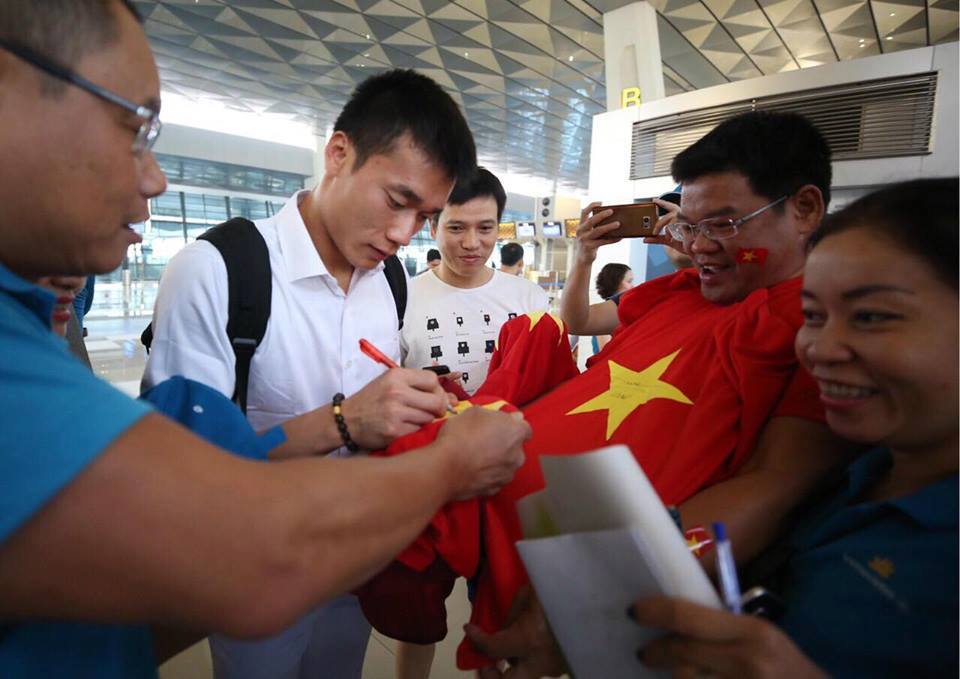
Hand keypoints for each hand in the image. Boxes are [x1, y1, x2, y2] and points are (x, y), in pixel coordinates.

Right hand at [342, 368, 448, 448]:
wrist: (346, 420)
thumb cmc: (372, 401)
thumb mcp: (390, 383)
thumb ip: (419, 386)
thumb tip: (452, 399)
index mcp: (396, 376)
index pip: (433, 380)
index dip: (437, 390)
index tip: (433, 397)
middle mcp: (396, 392)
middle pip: (437, 400)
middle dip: (438, 408)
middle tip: (430, 412)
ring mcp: (395, 412)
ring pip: (429, 418)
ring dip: (425, 421)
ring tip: (411, 420)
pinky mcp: (394, 431)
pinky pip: (419, 432)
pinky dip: (416, 432)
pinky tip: (405, 429)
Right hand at [438, 407, 529, 499]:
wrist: (445, 467)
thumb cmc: (459, 436)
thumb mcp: (475, 412)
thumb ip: (497, 414)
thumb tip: (506, 417)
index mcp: (516, 433)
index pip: (524, 428)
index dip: (511, 426)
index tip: (500, 426)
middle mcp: (518, 455)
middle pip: (516, 447)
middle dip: (504, 444)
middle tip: (484, 439)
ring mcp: (507, 475)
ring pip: (506, 464)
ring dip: (496, 460)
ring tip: (476, 456)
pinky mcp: (495, 489)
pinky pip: (495, 479)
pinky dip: (487, 474)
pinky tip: (473, 469)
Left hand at [466, 587, 567, 678]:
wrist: (604, 599)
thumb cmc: (563, 588)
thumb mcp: (532, 592)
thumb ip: (513, 613)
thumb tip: (503, 627)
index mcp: (529, 640)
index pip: (492, 649)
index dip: (477, 639)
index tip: (470, 629)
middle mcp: (540, 662)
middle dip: (490, 676)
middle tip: (484, 663)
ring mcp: (556, 667)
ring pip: (526, 674)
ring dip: (513, 665)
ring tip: (508, 648)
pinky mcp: (567, 664)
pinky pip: (541, 665)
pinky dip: (531, 658)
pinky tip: (533, 642)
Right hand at [574, 201, 621, 264]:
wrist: (582, 259)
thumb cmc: (588, 244)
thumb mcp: (589, 234)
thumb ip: (596, 227)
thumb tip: (613, 220)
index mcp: (580, 226)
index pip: (584, 213)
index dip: (591, 206)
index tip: (600, 202)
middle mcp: (580, 231)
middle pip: (591, 221)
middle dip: (601, 215)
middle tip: (611, 211)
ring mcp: (584, 240)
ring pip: (597, 231)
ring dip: (609, 226)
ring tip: (618, 224)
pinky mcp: (589, 247)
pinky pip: (603, 241)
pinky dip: (612, 239)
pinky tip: (620, 237)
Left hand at [633, 597, 826, 678]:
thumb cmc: (793, 670)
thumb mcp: (766, 638)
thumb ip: (724, 627)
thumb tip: (677, 616)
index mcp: (753, 633)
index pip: (687, 617)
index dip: (654, 612)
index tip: (634, 611)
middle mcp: (746, 662)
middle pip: (681, 654)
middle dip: (656, 652)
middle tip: (645, 652)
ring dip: (674, 676)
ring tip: (669, 670)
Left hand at [641, 198, 687, 256]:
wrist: (693, 252)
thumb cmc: (683, 244)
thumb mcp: (668, 241)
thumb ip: (657, 239)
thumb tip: (645, 239)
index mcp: (679, 217)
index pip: (670, 207)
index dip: (662, 203)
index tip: (654, 200)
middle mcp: (683, 217)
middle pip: (667, 217)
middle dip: (659, 225)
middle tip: (654, 232)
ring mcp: (687, 221)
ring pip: (671, 224)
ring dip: (669, 233)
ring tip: (671, 238)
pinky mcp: (689, 228)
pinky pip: (676, 231)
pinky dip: (674, 237)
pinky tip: (677, 239)